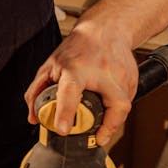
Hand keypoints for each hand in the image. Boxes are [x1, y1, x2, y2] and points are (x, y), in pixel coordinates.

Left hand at [23, 20, 138, 147]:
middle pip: (116, 104)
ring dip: (114, 121)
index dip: (66, 112)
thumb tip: (34, 117)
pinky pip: (128, 101)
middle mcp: (102, 71)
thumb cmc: (78, 47)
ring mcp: (121, 75)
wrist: (107, 28)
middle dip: (109, 126)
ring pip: (124, 107)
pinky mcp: (133, 78)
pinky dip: (119, 109)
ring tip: (103, 126)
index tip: (63, 129)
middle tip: (98, 139)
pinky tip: (110, 106)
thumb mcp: (52, 64)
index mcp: (76, 68)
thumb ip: (38, 90)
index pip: (71, 90)